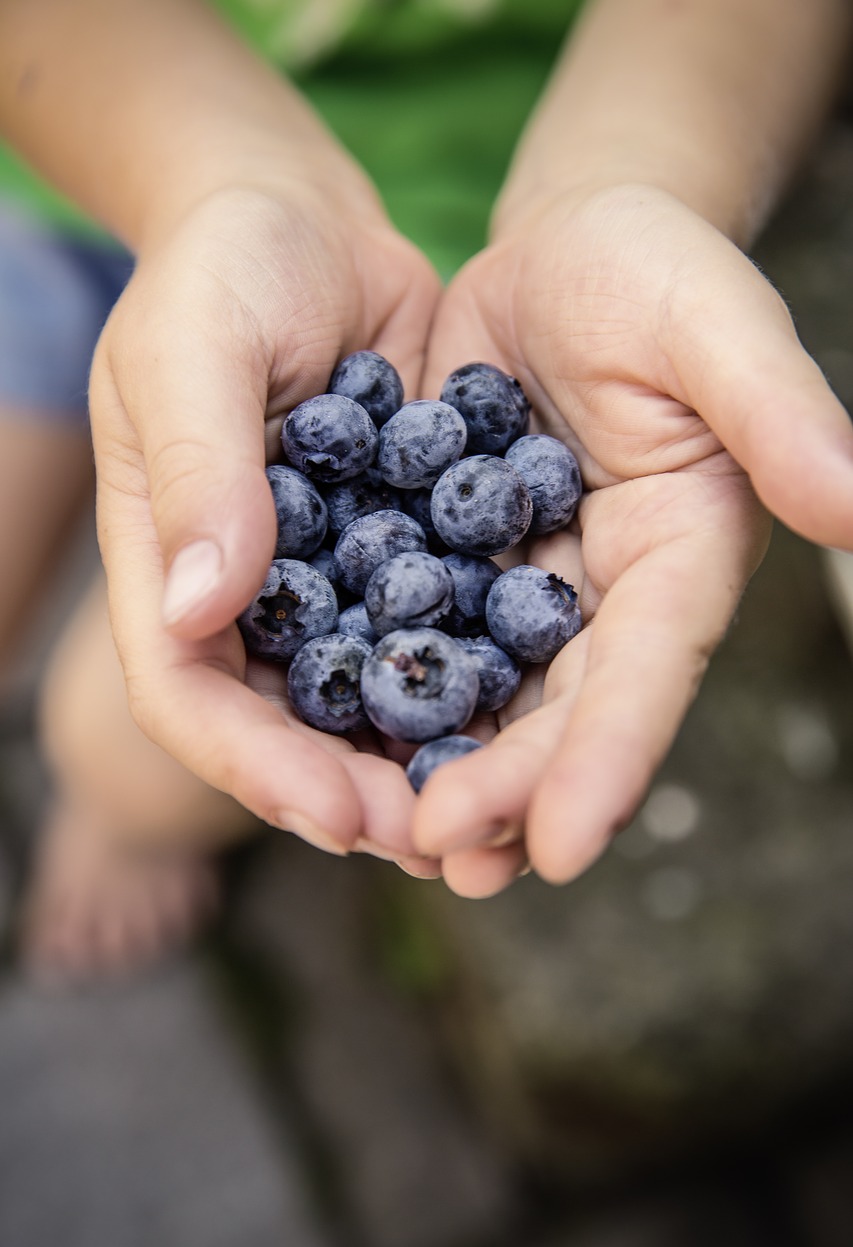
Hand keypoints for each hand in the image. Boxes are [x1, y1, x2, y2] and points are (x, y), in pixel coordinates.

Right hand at [89, 181, 440, 864]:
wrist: (307, 223)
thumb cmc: (224, 265)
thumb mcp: (191, 344)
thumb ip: (197, 469)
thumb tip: (201, 607)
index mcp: (167, 564)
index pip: (189, 694)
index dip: (256, 765)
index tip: (338, 813)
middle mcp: (243, 596)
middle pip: (280, 729)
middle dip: (349, 795)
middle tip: (432, 841)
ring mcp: (321, 584)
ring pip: (361, 704)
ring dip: (418, 765)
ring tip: (487, 814)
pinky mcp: (396, 556)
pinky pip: (432, 637)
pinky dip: (471, 687)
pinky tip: (531, 722)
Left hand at [413, 183, 852, 894]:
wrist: (562, 247)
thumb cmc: (653, 267)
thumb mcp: (715, 324)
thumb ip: (780, 412)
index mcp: (679, 555)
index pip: (648, 671)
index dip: (609, 758)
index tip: (564, 846)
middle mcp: (605, 593)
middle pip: (559, 708)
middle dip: (508, 786)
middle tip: (445, 853)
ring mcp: (525, 584)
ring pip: (485, 693)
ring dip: (443, 768)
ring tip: (396, 841)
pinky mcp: (453, 560)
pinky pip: (412, 632)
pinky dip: (381, 686)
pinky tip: (335, 735)